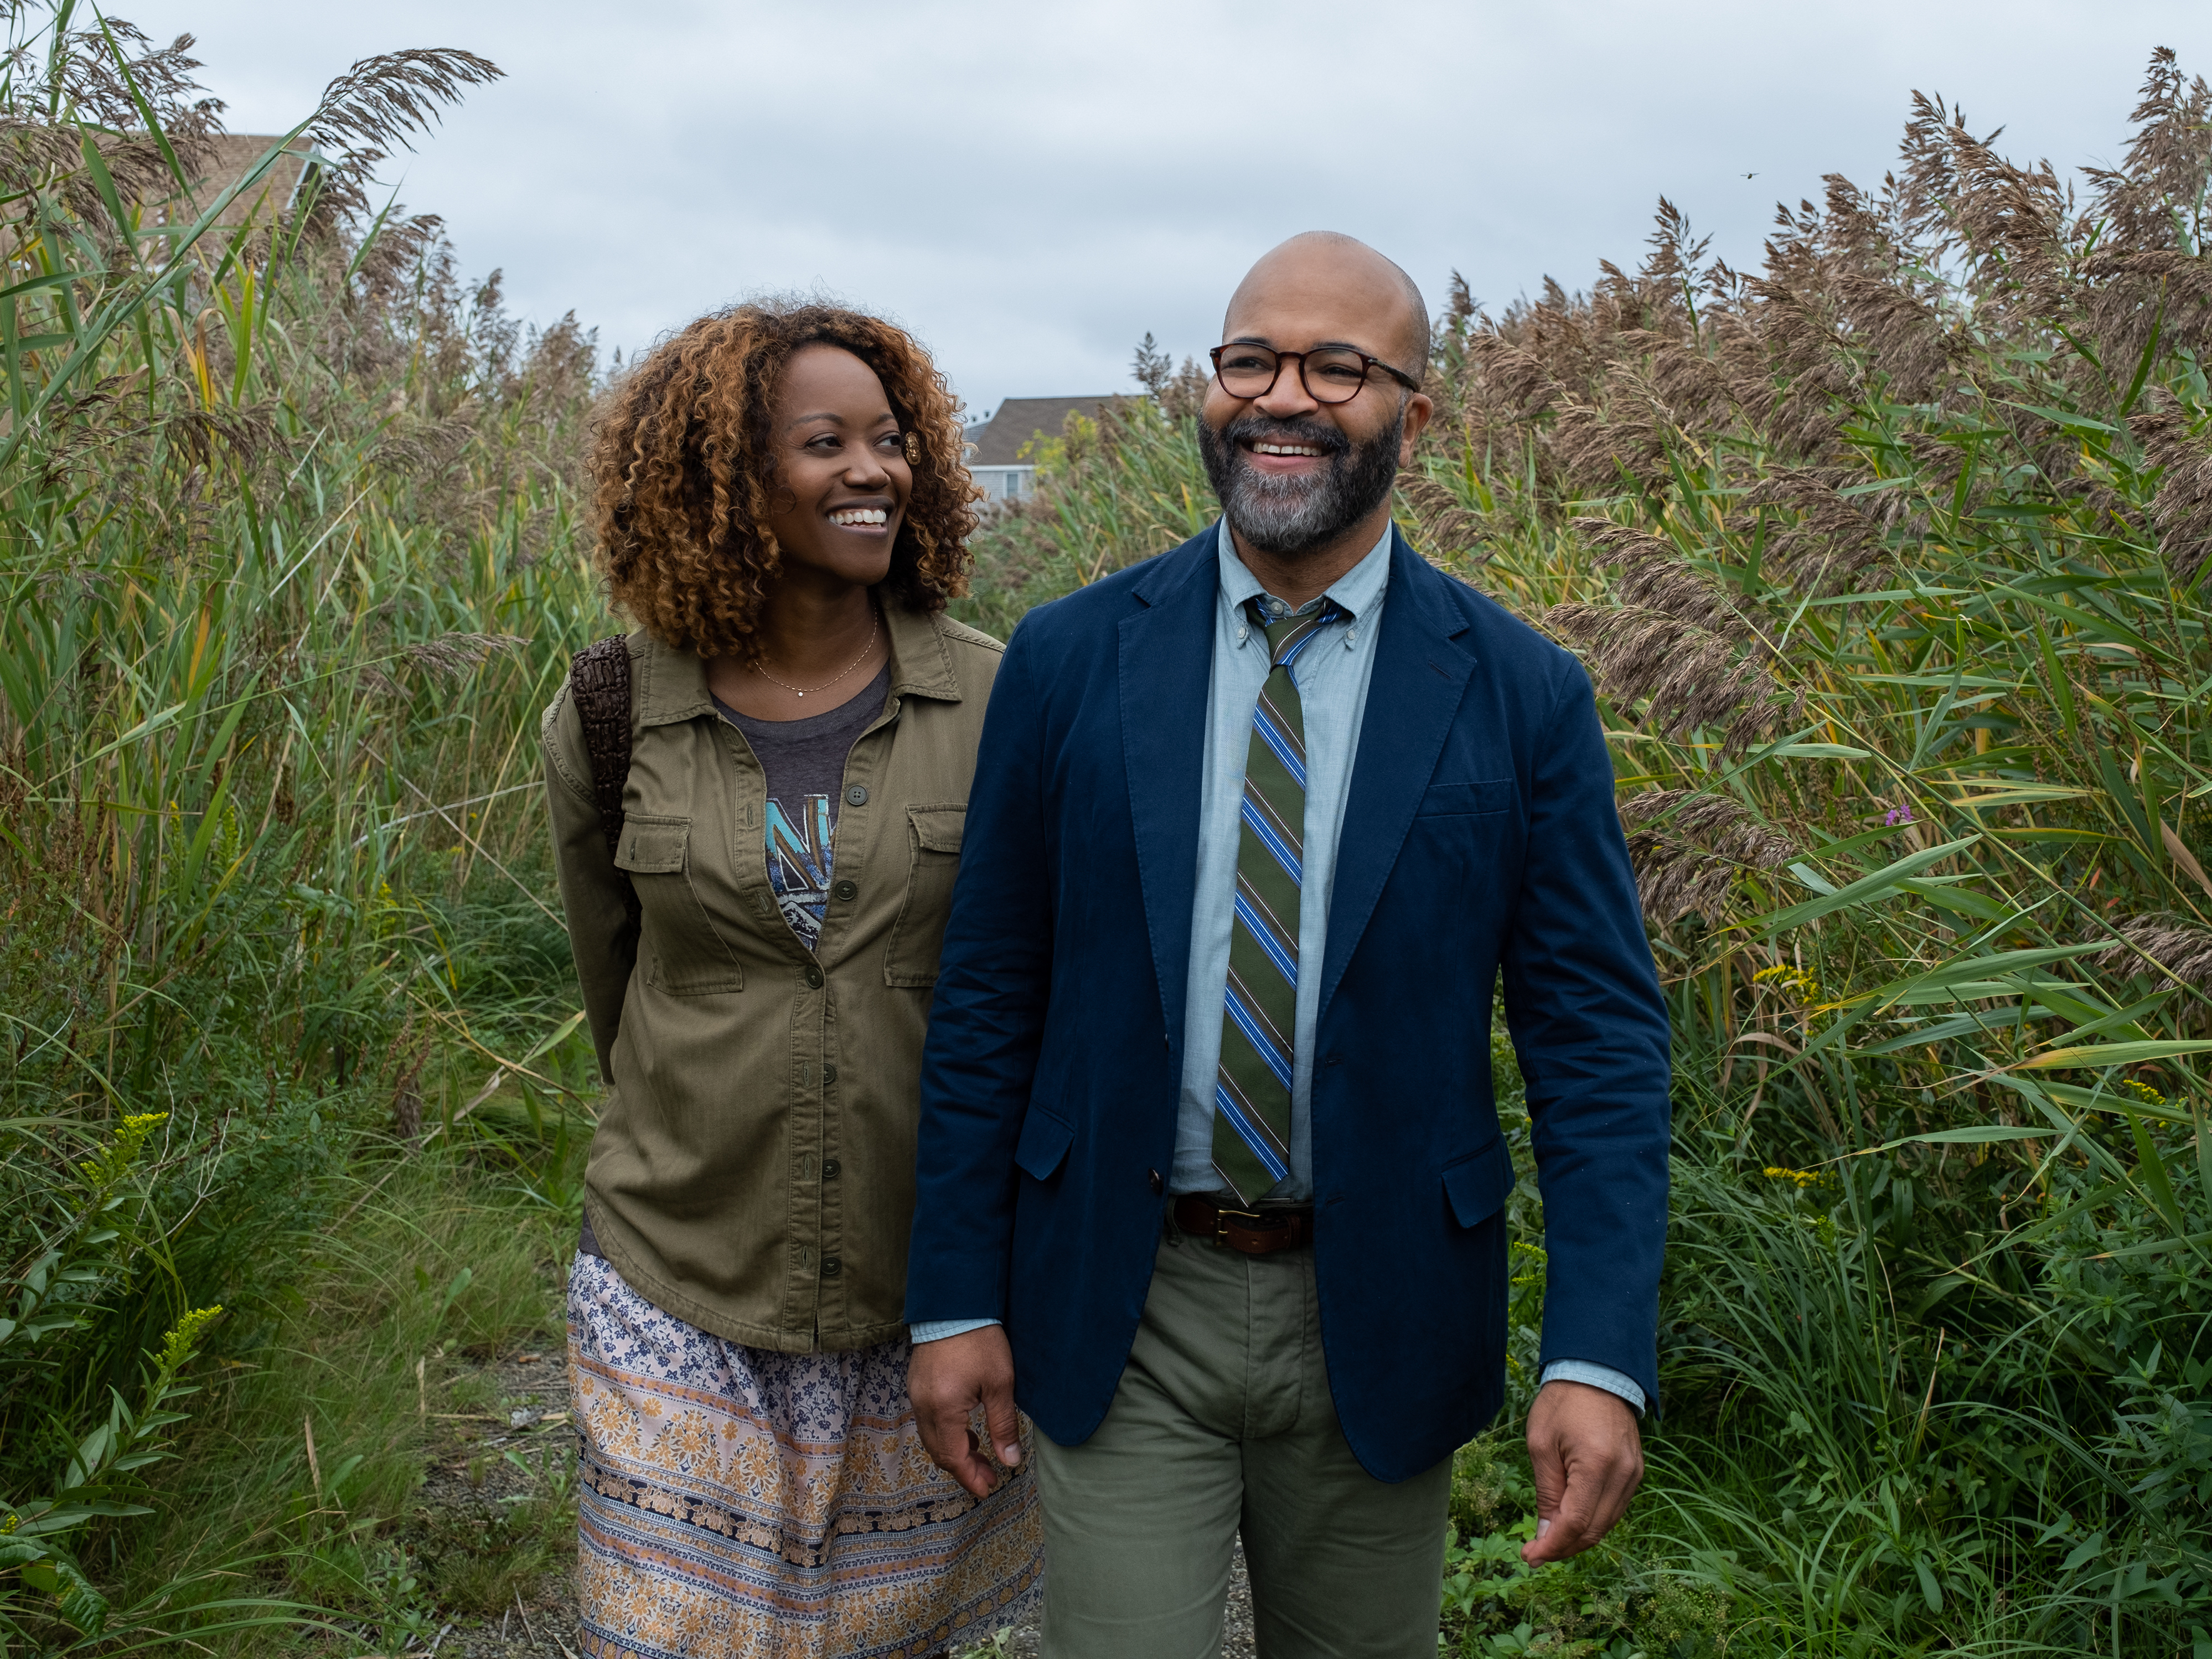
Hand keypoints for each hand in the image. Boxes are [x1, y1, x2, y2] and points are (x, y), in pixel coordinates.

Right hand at [907, 1325, 1021, 1498]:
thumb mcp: (1000, 1384)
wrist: (956, 1302)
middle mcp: (923, 1406)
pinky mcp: (916, 1383)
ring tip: (980, 1454)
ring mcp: (916, 1394)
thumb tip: (1009, 1461)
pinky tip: (965, 1429)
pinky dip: (945, 1432)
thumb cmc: (981, 1340)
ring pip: (931, 1437)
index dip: (970, 1478)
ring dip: (953, 1451)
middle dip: (963, 1468)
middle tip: (988, 1476)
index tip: (987, 1490)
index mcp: (944, 1410)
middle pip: (939, 1452)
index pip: (953, 1457)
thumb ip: (1003, 1426)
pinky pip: (927, 1420)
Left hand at [1522, 1379, 1643, 1563]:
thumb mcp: (1541, 1444)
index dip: (1552, 1546)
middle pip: (1594, 1530)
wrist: (1597, 1372)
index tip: (1529, 1556)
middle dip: (1564, 1547)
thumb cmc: (1563, 1403)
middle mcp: (1623, 1475)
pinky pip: (1615, 1508)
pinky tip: (1571, 1521)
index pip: (1576, 1523)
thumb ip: (1547, 1492)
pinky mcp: (1636, 1472)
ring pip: (1607, 1523)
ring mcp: (1634, 1474)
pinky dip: (1593, 1520)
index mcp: (1597, 1465)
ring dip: (1578, 1537)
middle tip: (1535, 1553)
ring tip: (1549, 1541)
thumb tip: (1546, 1533)